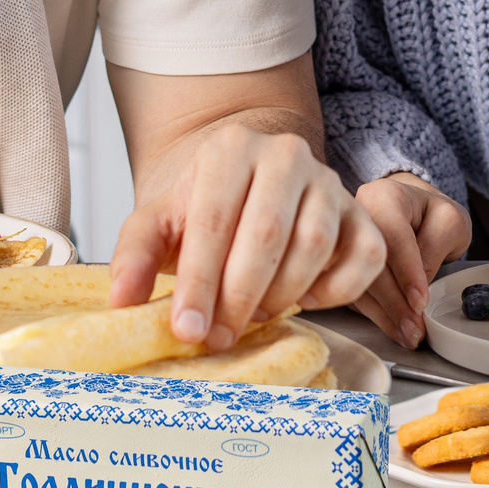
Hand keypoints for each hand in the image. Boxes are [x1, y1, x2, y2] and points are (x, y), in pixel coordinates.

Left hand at [108, 123, 384, 351]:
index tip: (187, 328)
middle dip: (238, 297)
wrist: (246, 182)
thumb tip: (123, 299)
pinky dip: (337, 290)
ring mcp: (328, 181)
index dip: (199, 281)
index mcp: (230, 150)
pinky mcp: (360, 213)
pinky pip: (365, 256)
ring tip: (253, 315)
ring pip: (314, 245)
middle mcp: (285, 156)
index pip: (214, 220)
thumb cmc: (203, 208)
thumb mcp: (159, 223)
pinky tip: (304, 298)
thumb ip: (134, 256)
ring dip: (282, 295)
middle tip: (218, 337)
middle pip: (266, 234)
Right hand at [350, 172, 474, 348]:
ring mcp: (343, 240)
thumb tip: (414, 290)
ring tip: (408, 335)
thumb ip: (434, 248)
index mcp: (384, 196)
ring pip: (358, 282)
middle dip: (394, 302)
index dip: (407, 272)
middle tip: (416, 329)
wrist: (411, 210)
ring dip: (384, 315)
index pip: (392, 235)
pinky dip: (376, 315)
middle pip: (370, 263)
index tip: (421, 302)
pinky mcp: (341, 265)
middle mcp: (356, 215)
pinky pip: (355, 292)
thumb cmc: (431, 215)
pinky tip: (394, 328)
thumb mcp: (448, 222)